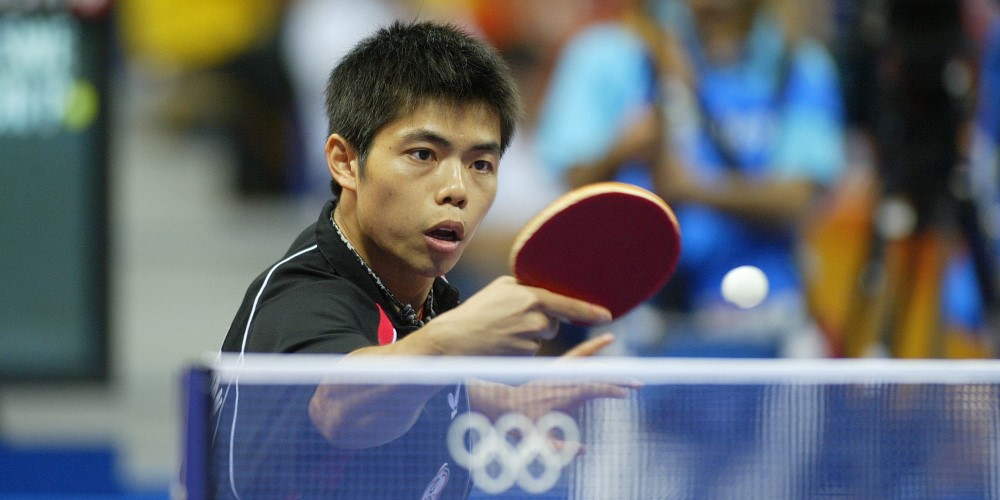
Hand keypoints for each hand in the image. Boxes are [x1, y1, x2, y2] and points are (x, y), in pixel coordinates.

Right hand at [417, 276, 612, 356]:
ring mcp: (530, 341)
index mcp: (531, 298)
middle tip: (510, 319)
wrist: (454, 341)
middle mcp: (535, 320)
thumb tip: (545, 292)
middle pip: (552, 322)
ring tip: (501, 331)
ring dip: (528, 335)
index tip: (607, 315)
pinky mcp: (524, 358)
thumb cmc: (474, 312)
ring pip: (541, 337)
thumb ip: (526, 288)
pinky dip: (520, 348)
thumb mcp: (500, 289)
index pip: (568, 304)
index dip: (589, 311)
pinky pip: (531, 351)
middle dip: (539, 321)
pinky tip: (501, 344)